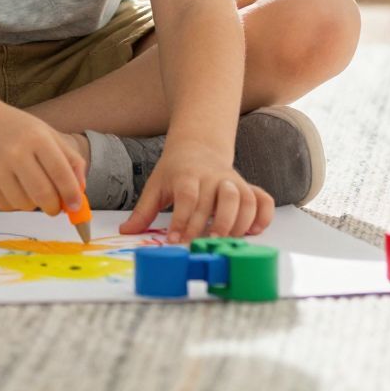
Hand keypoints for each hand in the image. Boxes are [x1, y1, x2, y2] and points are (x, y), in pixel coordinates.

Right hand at [0, 105, 87, 218]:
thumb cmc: (17, 128)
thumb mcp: (47, 133)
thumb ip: (70, 159)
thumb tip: (80, 193)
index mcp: (36, 137)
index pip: (61, 173)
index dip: (71, 194)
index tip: (76, 207)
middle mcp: (14, 151)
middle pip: (43, 194)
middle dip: (54, 207)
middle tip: (55, 207)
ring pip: (24, 204)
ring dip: (32, 204)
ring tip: (28, 188)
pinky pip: (5, 207)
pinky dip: (14, 204)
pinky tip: (11, 188)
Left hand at [117, 141, 273, 241]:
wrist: (197, 146)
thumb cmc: (175, 171)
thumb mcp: (156, 186)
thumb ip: (143, 211)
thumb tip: (126, 231)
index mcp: (188, 174)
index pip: (187, 196)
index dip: (182, 219)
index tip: (175, 240)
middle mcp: (213, 176)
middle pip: (218, 198)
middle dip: (213, 223)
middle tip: (205, 244)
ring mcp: (233, 181)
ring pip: (244, 199)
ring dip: (238, 222)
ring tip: (226, 241)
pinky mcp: (247, 187)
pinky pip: (263, 199)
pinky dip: (264, 216)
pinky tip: (254, 231)